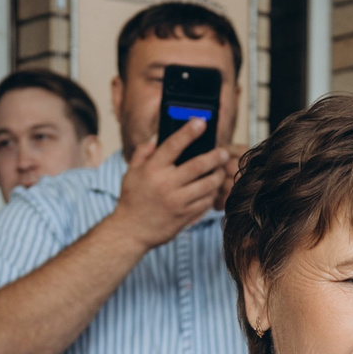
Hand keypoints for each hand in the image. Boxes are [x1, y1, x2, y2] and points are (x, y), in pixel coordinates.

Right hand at [103, 115, 235, 249]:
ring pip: (207, 185)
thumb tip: (156, 139)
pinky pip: (206, 202)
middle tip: (222, 152)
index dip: (188, 132)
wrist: (131, 231)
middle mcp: (165, 184)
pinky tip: (212, 189)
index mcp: (152, 170)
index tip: (201, 122)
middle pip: (198, 165)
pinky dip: (212, 194)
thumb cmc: (132, 199)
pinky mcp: (185, 216)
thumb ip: (143, 153)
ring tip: (219, 171)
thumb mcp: (131, 173)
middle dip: (214, 156)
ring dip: (217, 176)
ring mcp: (177, 202)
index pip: (173, 145)